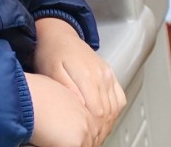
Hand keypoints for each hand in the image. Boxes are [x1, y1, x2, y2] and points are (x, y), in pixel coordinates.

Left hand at [33, 18, 125, 144]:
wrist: (58, 34)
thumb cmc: (50, 52)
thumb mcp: (51, 72)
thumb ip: (67, 91)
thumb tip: (78, 110)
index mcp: (87, 76)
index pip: (97, 113)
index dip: (92, 131)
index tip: (84, 140)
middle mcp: (102, 74)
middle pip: (108, 113)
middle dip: (100, 131)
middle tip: (89, 142)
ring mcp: (108, 73)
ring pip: (116, 107)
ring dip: (108, 123)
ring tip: (96, 135)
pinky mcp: (110, 73)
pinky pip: (120, 97)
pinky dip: (115, 111)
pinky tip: (105, 118)